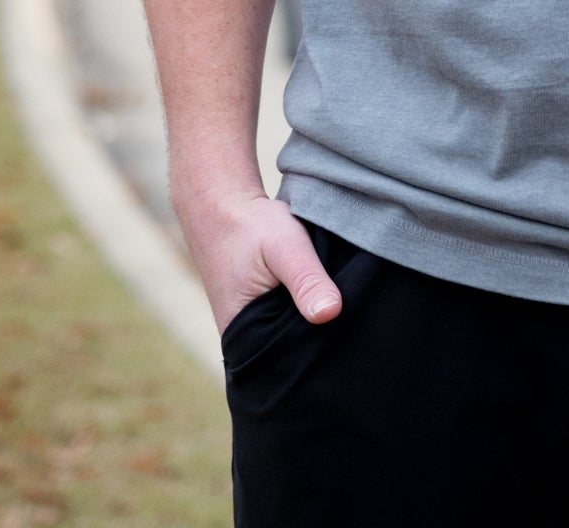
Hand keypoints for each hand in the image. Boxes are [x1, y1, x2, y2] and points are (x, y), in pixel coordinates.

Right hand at [176, 188, 344, 337]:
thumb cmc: (250, 225)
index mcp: (242, 338)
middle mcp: (243, 340)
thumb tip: (331, 314)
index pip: (288, 365)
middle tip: (347, 320)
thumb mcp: (284, 248)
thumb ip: (306, 280)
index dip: (318, 353)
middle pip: (291, 353)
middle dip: (317, 339)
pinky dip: (303, 310)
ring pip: (291, 335)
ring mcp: (250, 326)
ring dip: (310, 322)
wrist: (222, 203)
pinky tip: (319, 296)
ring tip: (334, 306)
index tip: (346, 337)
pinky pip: (286, 320)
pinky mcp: (258, 311)